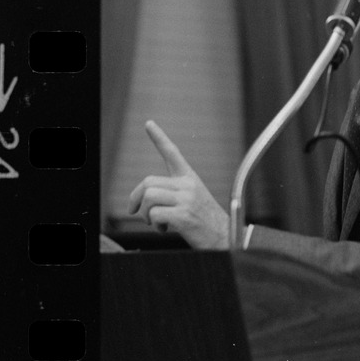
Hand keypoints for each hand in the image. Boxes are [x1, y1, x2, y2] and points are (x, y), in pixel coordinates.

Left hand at [128, 120, 229, 248]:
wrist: (225, 238)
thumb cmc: (205, 221)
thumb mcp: (191, 200)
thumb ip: (172, 193)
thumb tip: (144, 199)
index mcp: (190, 178)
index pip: (172, 152)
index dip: (158, 137)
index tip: (148, 123)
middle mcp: (188, 185)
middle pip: (148, 181)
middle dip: (136, 198)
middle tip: (134, 211)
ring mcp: (187, 200)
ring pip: (149, 197)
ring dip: (146, 214)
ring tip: (156, 223)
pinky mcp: (184, 216)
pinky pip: (155, 215)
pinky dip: (155, 225)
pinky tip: (166, 229)